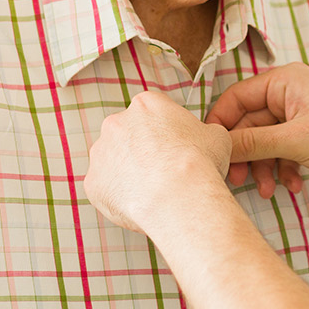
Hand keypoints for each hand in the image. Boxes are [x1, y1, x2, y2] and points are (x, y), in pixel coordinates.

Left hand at [85, 90, 233, 234]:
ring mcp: (100, 153)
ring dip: (127, 172)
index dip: (165, 132)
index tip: (174, 148)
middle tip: (162, 170)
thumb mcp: (216, 136)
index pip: (152, 112)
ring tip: (152, 191)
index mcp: (145, 104)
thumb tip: (205, 139)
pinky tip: (140, 203)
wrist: (179, 196)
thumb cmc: (199, 163)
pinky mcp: (92, 182)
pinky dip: (118, 196)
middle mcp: (116, 123)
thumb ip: (203, 132)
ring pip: (113, 161)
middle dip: (142, 150)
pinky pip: (105, 188)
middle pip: (128, 134)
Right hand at [205, 63, 308, 197]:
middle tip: (237, 181)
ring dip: (264, 167)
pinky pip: (283, 151)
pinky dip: (283, 169)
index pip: (237, 98)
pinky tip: (293, 185)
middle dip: (246, 154)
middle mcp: (291, 93)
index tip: (211, 151)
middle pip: (249, 124)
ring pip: (265, 141)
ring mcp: (301, 115)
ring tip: (268, 190)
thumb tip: (219, 145)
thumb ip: (254, 142)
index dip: (221, 125)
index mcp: (285, 80)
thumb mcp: (297, 141)